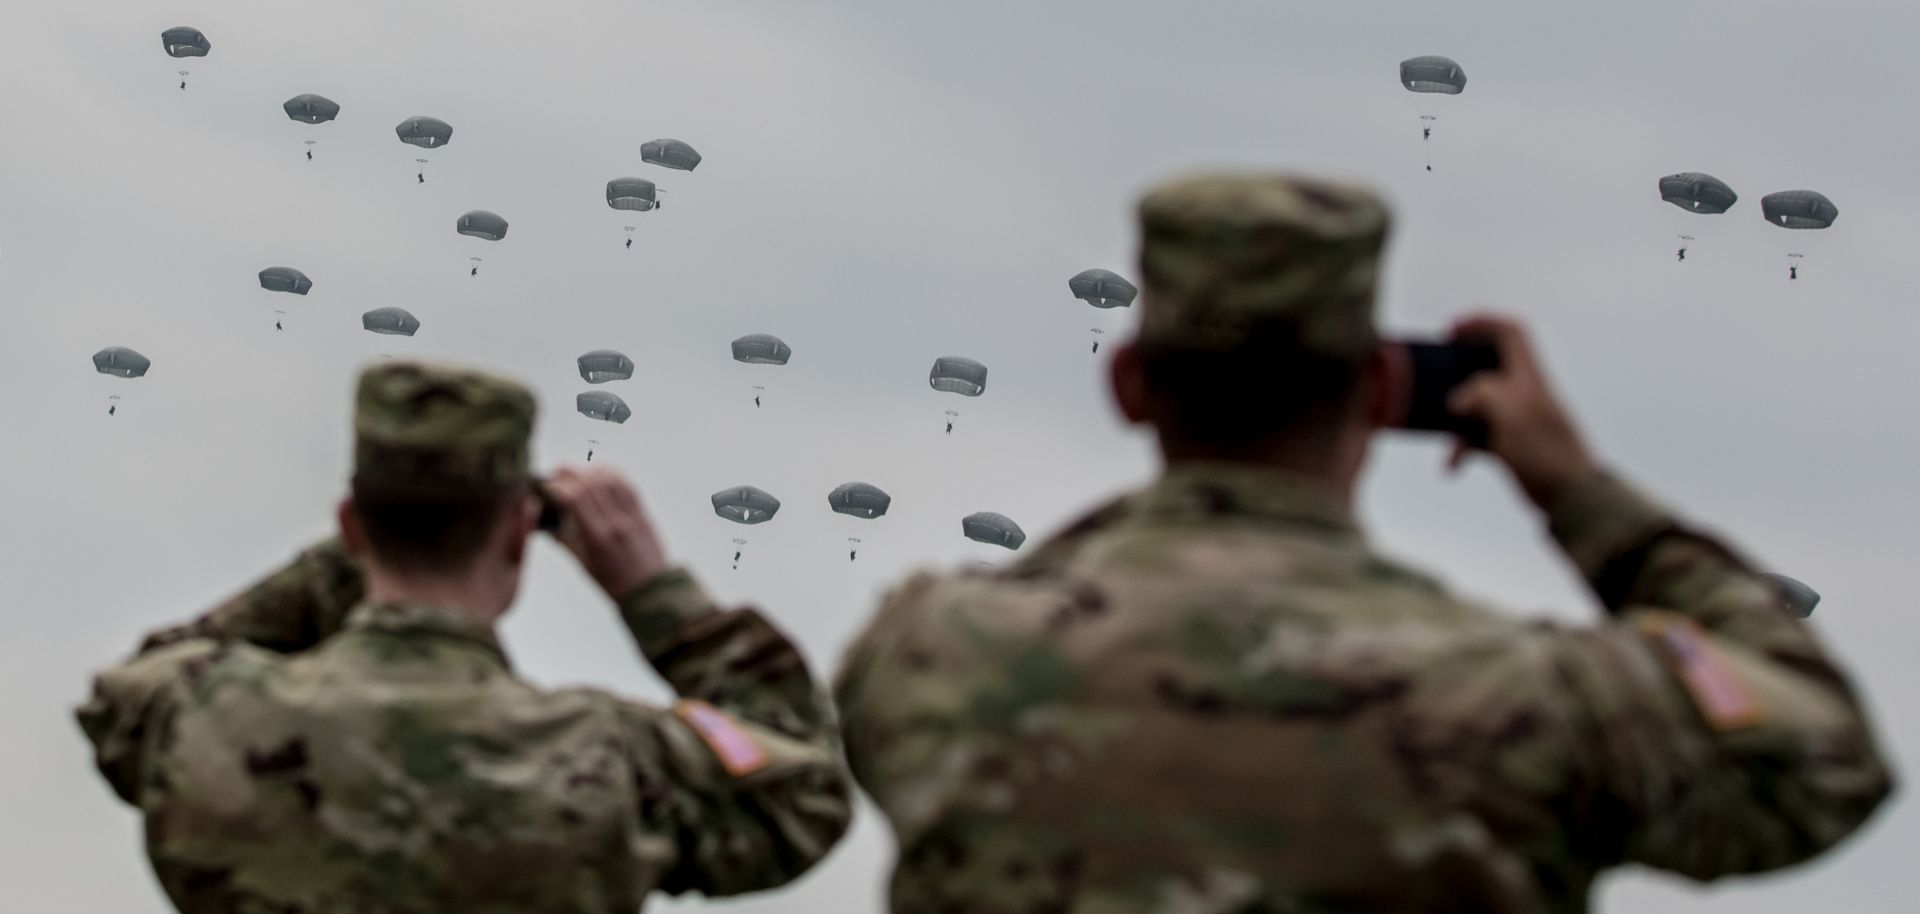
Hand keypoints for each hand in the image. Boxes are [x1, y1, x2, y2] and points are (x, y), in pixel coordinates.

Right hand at [543, 466, 670, 598]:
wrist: (650, 590)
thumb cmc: (613, 581)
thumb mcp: (584, 564)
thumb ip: (565, 540)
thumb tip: (546, 524)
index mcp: (597, 537)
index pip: (575, 498)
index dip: (558, 487)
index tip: (548, 486)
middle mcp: (615, 522)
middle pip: (590, 483)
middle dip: (570, 473)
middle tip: (557, 472)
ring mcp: (631, 516)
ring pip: (610, 479)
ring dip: (590, 470)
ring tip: (577, 473)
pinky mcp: (642, 513)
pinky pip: (627, 485)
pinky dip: (611, 474)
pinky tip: (600, 474)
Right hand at [1443, 314, 1597, 506]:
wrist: (1569, 496)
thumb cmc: (1544, 450)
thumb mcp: (1510, 411)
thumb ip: (1480, 393)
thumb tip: (1456, 403)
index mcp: (1528, 376)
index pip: (1510, 333)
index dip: (1481, 323)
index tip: (1451, 330)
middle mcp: (1522, 393)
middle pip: (1486, 366)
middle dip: (1457, 369)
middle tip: (1435, 373)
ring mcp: (1516, 420)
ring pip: (1476, 406)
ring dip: (1453, 418)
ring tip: (1436, 429)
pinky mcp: (1510, 446)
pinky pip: (1476, 439)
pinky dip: (1460, 449)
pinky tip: (1451, 465)